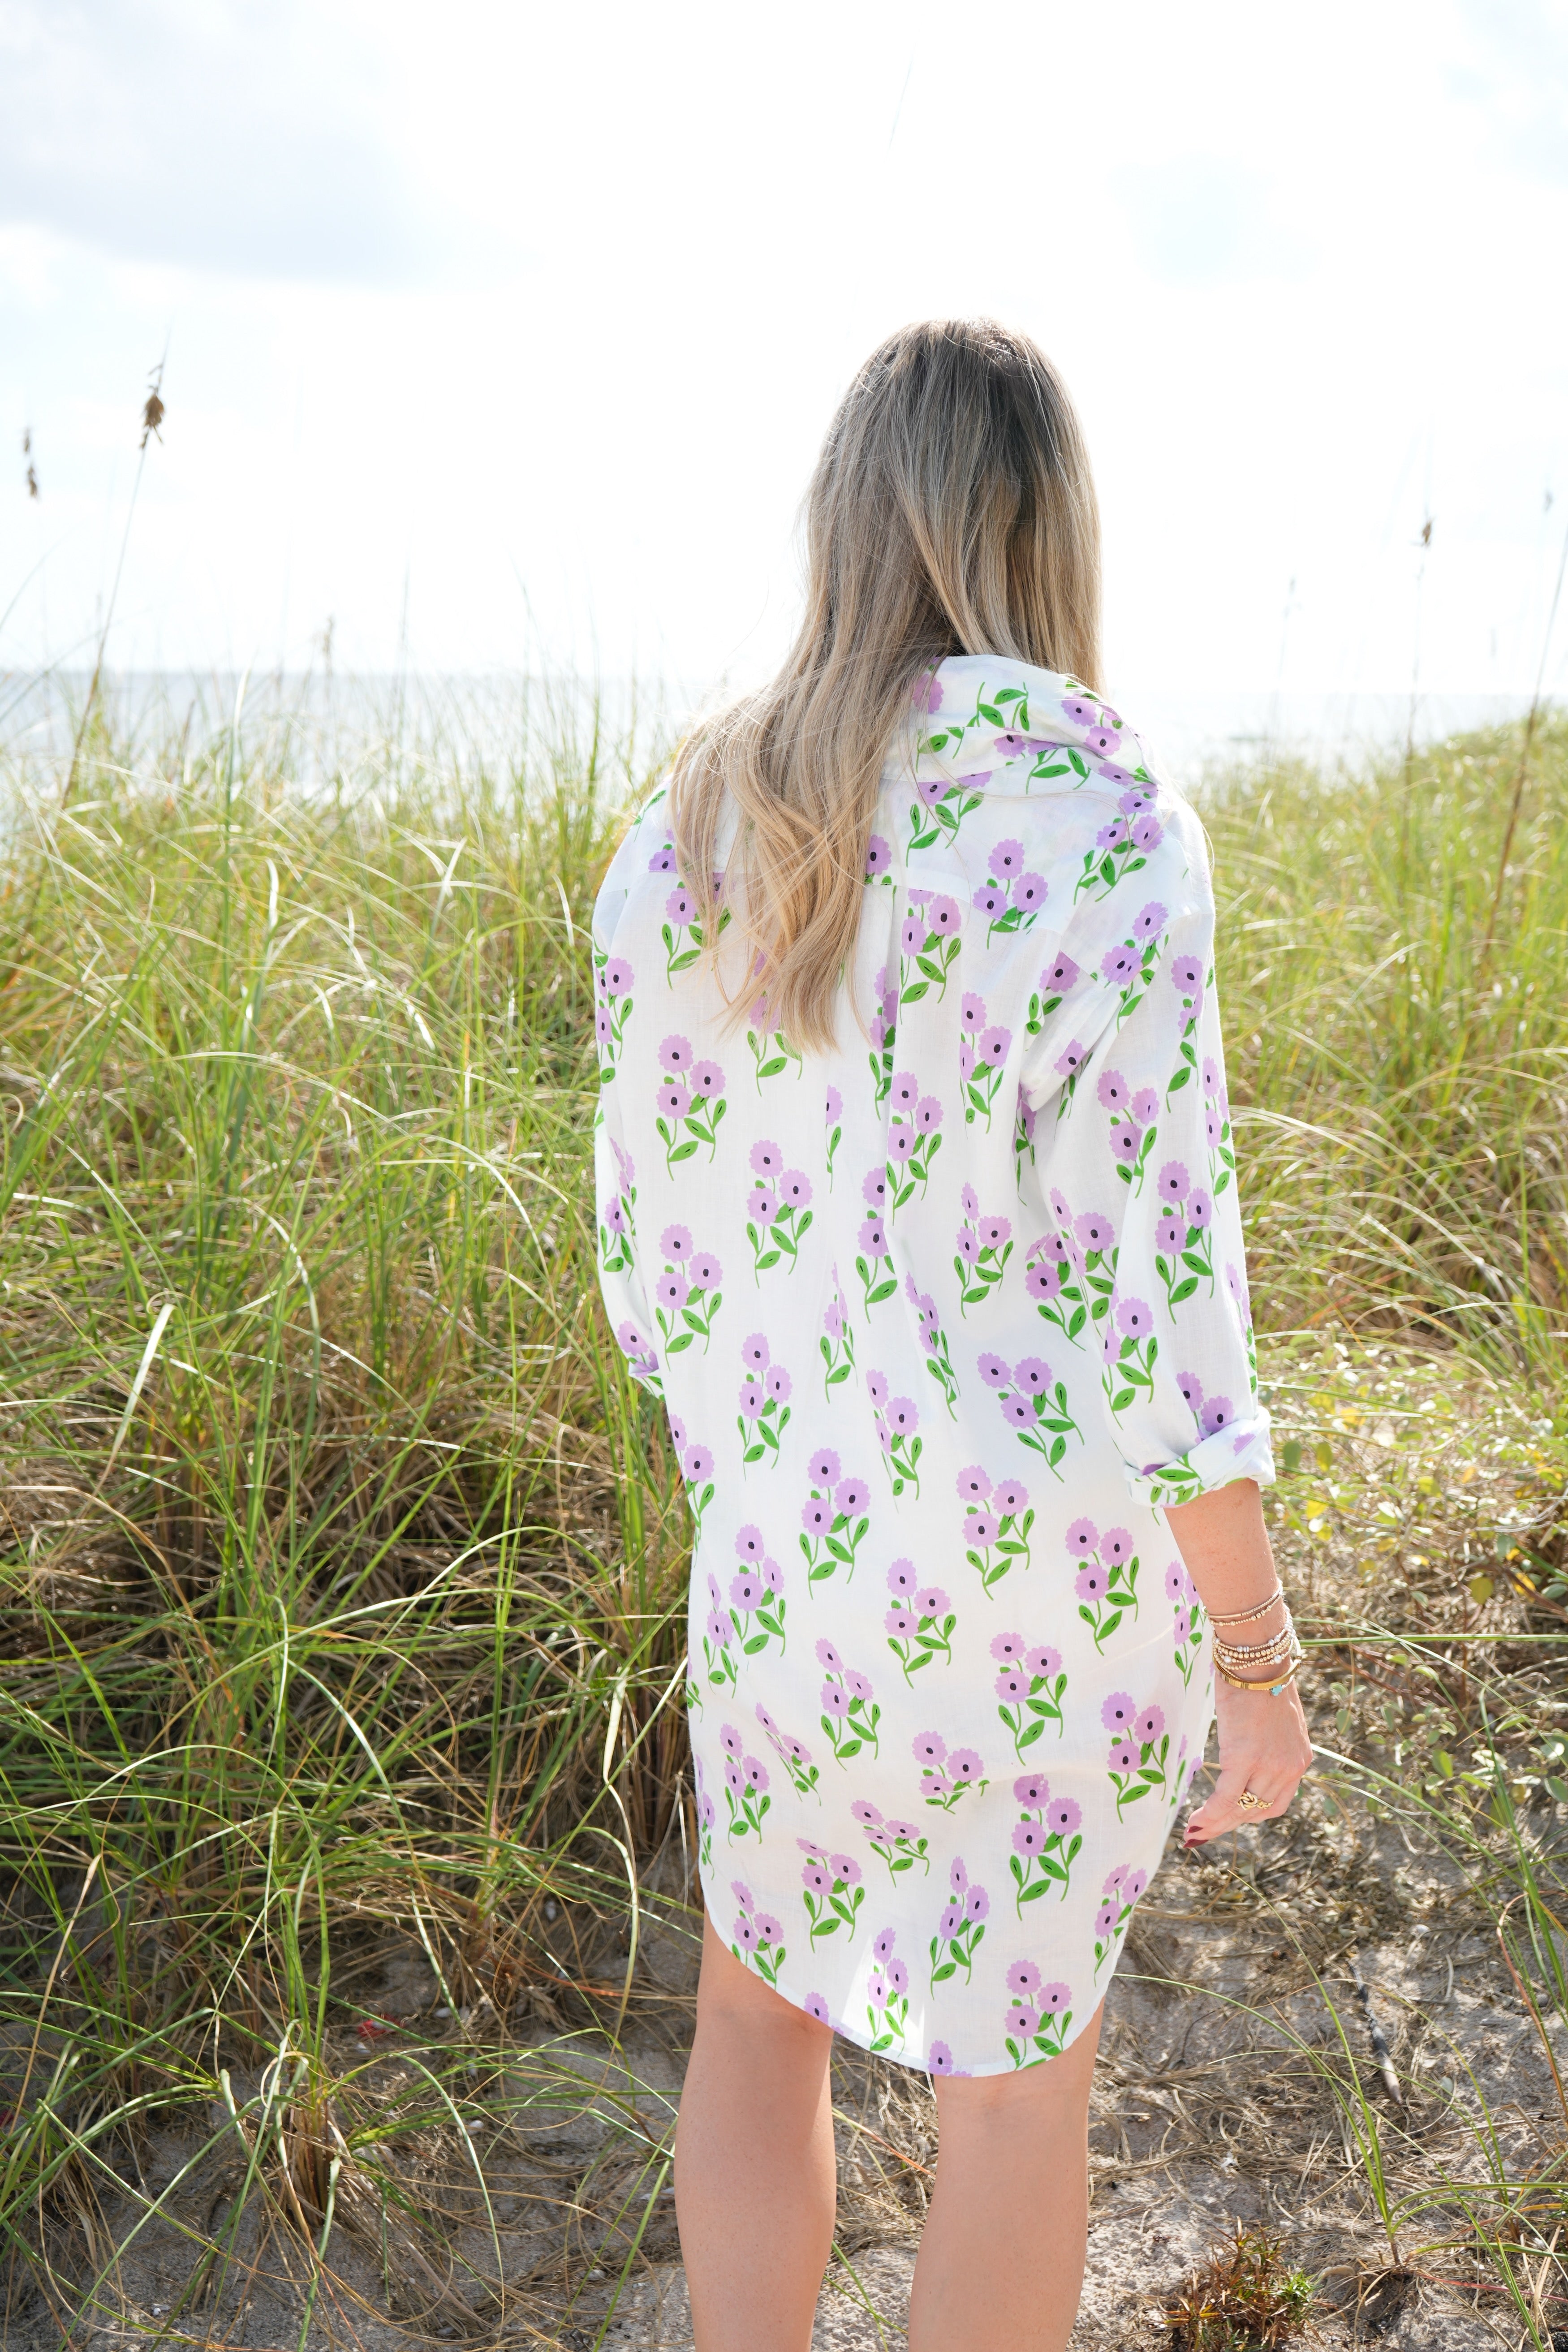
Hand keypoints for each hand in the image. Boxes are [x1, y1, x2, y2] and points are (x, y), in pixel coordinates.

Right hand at [1182, 1672, 1312, 1845]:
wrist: (1257, 1658)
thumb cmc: (1260, 1678)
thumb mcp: (1273, 1717)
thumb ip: (1267, 1740)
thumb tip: (1246, 1746)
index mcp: (1299, 1757)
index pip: (1277, 1801)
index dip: (1251, 1815)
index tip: (1230, 1818)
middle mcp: (1290, 1767)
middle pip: (1259, 1810)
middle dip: (1231, 1824)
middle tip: (1207, 1833)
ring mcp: (1269, 1764)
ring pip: (1242, 1809)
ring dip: (1217, 1824)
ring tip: (1196, 1831)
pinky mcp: (1245, 1758)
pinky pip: (1226, 1796)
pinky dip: (1211, 1814)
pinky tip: (1196, 1822)